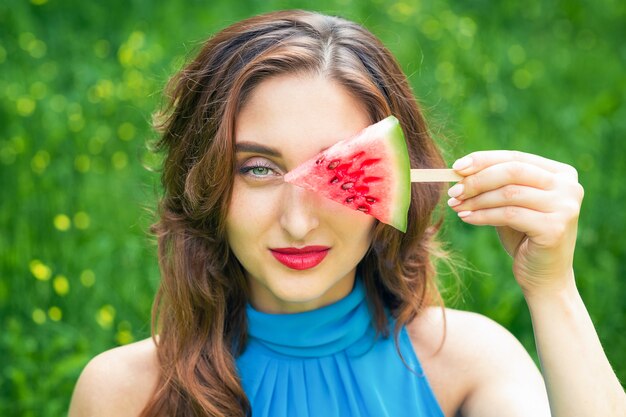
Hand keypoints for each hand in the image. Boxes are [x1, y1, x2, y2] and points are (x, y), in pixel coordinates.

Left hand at [446, 151, 583, 297]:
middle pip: (512, 171)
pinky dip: (483, 215)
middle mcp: (568, 186)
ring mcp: (565, 207)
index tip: (456, 167)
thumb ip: (495, 185)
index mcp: (561, 173)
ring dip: (477, 199)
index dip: (483, 160)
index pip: (515, 158)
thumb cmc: (524, 237)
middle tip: (453, 190)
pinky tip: (466, 218)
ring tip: (456, 206)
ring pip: (508, 193)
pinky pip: (509, 215)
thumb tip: (459, 170)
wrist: (544, 277)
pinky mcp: (555, 228)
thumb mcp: (510, 204)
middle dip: (477, 179)